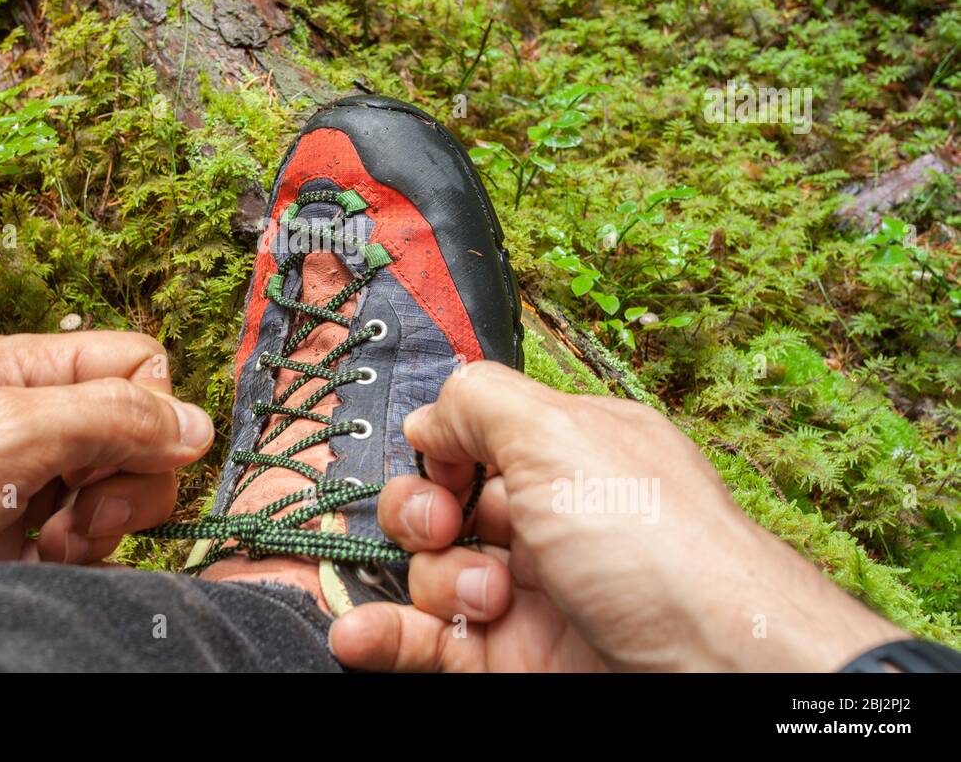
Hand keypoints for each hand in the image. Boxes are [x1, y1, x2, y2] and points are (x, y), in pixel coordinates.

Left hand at [0, 332, 213, 568]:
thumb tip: (196, 426)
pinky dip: (82, 560)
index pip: (138, 366)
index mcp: (29, 370)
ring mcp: (26, 483)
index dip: (152, 410)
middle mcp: (34, 421)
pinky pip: (88, 545)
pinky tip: (42, 564)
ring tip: (53, 543)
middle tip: (83, 509)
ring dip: (105, 526)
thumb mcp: (9, 428)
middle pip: (137, 435)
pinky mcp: (16, 542)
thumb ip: (111, 416)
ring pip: (118, 496)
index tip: (128, 454)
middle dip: (128, 479)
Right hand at [330, 361, 906, 671]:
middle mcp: (549, 522)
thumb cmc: (654, 545)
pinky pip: (427, 643)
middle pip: (441, 505)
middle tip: (444, 528)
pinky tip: (357, 634)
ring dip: (428, 579)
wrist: (716, 670)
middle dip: (421, 513)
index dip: (443, 448)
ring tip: (479, 599)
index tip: (441, 462)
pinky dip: (385, 636)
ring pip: (430, 575)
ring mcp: (529, 596)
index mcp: (569, 456)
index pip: (476, 439)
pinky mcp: (511, 662)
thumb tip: (427, 416)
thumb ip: (479, 403)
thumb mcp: (559, 435)